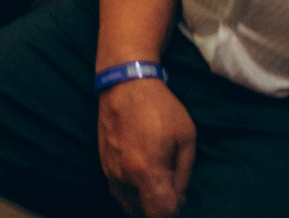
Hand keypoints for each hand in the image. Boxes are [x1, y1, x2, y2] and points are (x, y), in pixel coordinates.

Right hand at [98, 78, 196, 216]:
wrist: (125, 83)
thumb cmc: (160, 107)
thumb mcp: (186, 137)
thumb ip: (183, 174)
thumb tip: (179, 200)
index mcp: (148, 172)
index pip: (160, 214)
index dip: (172, 212)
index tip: (178, 200)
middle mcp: (125, 177)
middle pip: (143, 211)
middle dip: (158, 205)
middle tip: (169, 185)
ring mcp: (110, 171)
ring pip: (128, 202)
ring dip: (143, 198)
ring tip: (155, 177)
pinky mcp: (102, 163)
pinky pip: (117, 190)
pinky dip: (130, 190)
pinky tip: (140, 173)